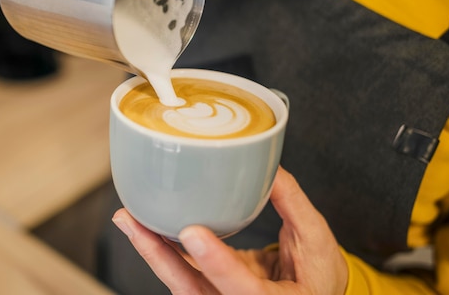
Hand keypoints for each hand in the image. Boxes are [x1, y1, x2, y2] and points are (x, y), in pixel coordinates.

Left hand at [112, 166, 348, 293]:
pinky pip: (181, 273)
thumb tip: (268, 166)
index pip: (244, 289)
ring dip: (152, 250)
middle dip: (158, 255)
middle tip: (132, 222)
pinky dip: (162, 249)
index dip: (218, 264)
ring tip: (130, 219)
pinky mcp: (209, 290)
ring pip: (180, 282)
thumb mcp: (318, 241)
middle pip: (192, 289)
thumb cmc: (318, 276)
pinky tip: (146, 226)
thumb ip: (293, 205)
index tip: (192, 233)